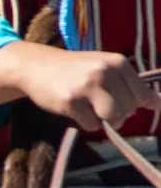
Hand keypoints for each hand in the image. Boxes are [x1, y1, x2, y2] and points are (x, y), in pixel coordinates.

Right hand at [0, 42, 160, 130]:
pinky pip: (91, 124)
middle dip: (119, 114)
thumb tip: (158, 104)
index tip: (128, 108)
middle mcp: (105, 72)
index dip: (137, 106)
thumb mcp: (104, 68)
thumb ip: (129, 83)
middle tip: (103, 109)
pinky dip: (87, 124)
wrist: (39, 67)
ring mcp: (87, 87)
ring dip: (105, 121)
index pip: (142, 94)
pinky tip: (77, 113)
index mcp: (117, 63)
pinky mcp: (71, 102)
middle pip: (128, 108)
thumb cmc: (75, 69)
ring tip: (93, 113)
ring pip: (112, 117)